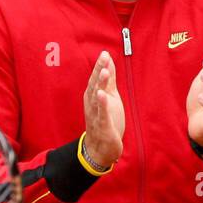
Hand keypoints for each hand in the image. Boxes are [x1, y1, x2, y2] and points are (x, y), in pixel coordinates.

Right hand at [82, 50, 124, 166]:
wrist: (100, 149)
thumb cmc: (105, 121)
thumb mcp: (110, 97)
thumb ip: (109, 79)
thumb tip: (108, 61)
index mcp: (93, 97)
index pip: (96, 79)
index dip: (100, 66)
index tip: (104, 53)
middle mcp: (92, 104)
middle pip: (94, 85)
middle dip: (99, 71)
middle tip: (103, 57)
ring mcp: (96, 115)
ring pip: (97, 98)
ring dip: (100, 85)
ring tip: (104, 72)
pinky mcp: (103, 126)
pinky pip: (102, 114)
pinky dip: (102, 105)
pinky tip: (103, 95)